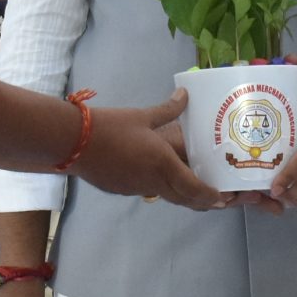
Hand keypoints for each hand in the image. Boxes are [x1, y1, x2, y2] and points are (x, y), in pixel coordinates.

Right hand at [73, 91, 230, 210]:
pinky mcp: (122, 189)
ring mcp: (136, 189)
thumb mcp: (143, 115)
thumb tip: (185, 94)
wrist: (73, 142)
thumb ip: (169, 108)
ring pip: (167, 197)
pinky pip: (149, 192)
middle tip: (219, 200)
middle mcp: (154, 183)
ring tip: (195, 190)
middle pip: (184, 200)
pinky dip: (163, 189)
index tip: (223, 197)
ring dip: (183, 196)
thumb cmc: (111, 127)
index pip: (194, 188)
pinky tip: (162, 179)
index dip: (211, 196)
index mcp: (163, 165)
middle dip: (204, 202)